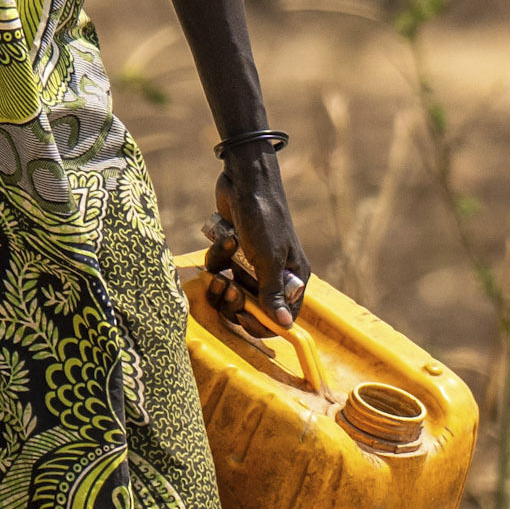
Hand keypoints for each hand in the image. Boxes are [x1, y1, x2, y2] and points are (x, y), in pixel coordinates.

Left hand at [202, 146, 310, 324]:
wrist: (245, 182)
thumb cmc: (264, 220)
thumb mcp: (269, 260)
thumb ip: (272, 294)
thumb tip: (285, 326)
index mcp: (292, 278)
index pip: (280, 316)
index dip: (261, 323)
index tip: (242, 317)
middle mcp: (274, 274)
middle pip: (251, 307)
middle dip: (234, 301)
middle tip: (228, 287)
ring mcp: (251, 263)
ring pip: (230, 289)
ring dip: (222, 278)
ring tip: (223, 264)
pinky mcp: (233, 252)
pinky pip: (219, 269)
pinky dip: (217, 257)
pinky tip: (225, 239)